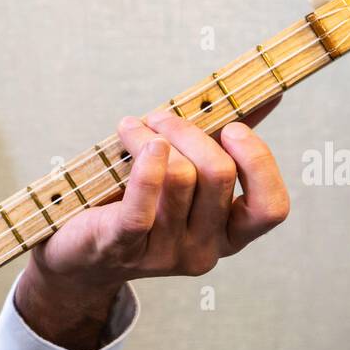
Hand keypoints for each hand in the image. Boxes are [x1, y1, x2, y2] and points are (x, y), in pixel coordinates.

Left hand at [15, 99, 289, 349]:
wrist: (78, 256)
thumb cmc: (137, 206)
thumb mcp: (187, 178)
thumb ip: (225, 142)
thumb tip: (270, 93)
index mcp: (228, 236)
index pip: (270, 209)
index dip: (258, 163)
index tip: (232, 128)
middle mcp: (203, 251)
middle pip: (218, 175)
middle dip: (190, 131)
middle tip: (161, 117)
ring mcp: (164, 255)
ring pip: (178, 177)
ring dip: (153, 137)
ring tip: (132, 128)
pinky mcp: (123, 247)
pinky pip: (142, 205)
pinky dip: (144, 166)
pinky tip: (134, 137)